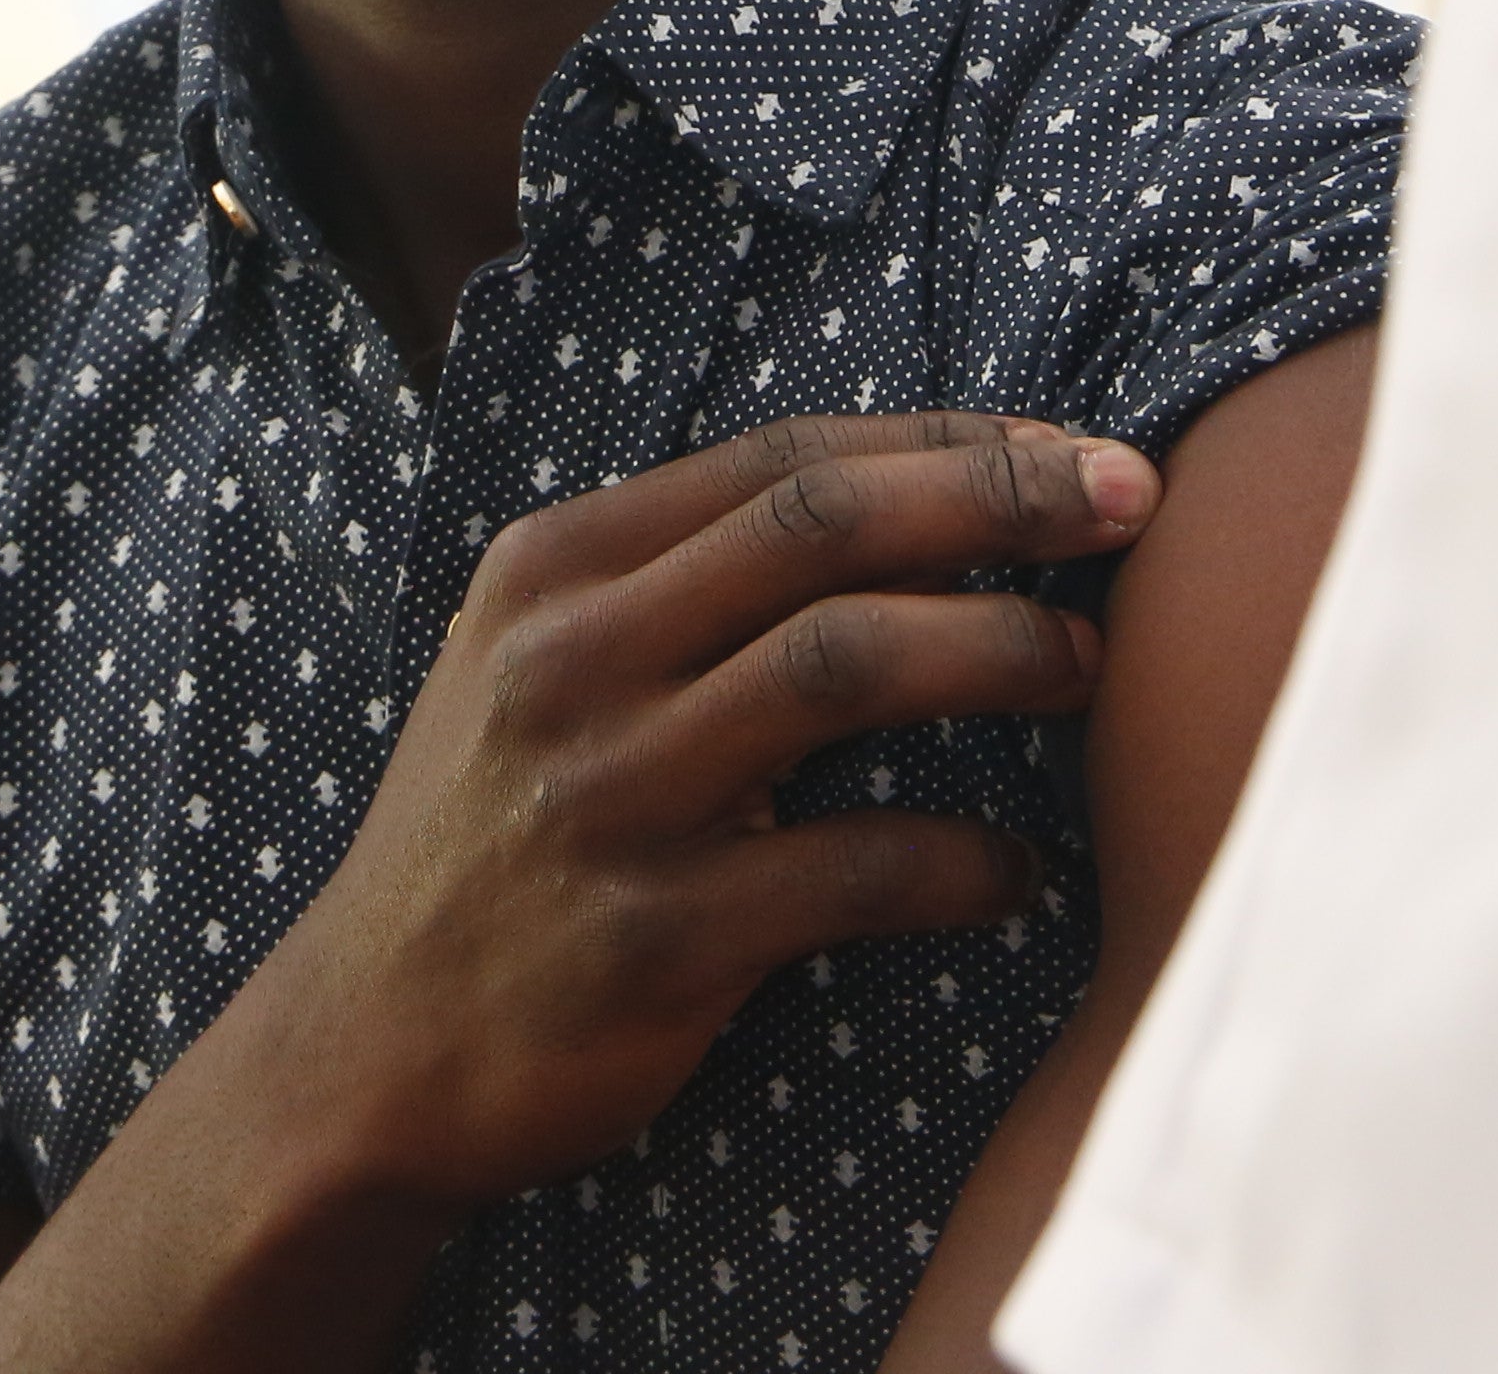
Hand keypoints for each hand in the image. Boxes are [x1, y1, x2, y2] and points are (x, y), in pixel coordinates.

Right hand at [227, 407, 1155, 1218]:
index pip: (783, 461)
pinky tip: (1019, 871)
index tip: (1076, 450)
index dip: (948, 443)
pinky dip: (965, 860)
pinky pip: (856, 868)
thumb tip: (912, 508)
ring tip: (1087, 666)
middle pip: (824, 527)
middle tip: (1133, 503)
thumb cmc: (495, 843)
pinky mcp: (651, 935)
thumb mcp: (535, 667)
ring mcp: (606, 794)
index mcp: (553, 570)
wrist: (364, 1053)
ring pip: (848, 665)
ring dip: (999, 651)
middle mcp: (569, 659)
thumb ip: (680, 584)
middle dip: (999, 499)